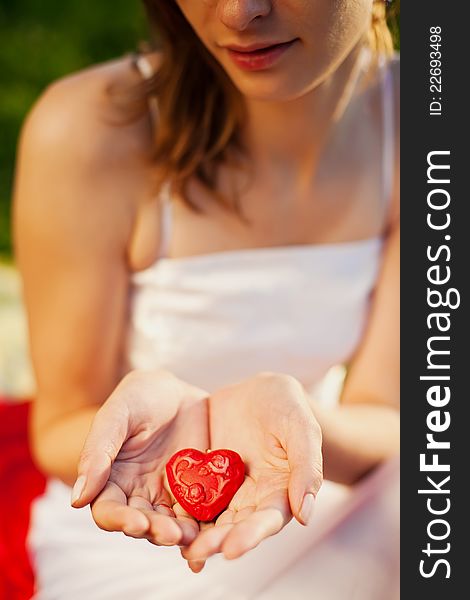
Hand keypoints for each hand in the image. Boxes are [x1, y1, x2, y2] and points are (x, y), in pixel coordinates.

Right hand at [72, 369, 208, 546]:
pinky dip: (205, 526)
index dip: (121, 520)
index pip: (109, 510)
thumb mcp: (117, 414)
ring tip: (191, 535)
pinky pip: (199, 512)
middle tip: (171, 533)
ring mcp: (168, 494)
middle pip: (142, 523)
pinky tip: (214, 534)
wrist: (177, 390)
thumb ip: (98, 452)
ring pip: (171, 524)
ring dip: (180, 534)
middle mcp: (138, 494)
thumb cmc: (140, 396)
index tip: (136, 523)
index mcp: (112, 480)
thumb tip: (78, 499)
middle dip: (155, 531)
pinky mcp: (196, 490)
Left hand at [181, 372, 322, 571]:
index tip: (232, 551)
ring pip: (210, 517)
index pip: (266, 521)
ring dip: (195, 533)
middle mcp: (252, 498)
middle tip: (197, 551)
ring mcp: (226, 489)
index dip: (251, 536)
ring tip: (176, 544)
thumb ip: (306, 467)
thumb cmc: (287, 406)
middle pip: (235, 526)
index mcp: (279, 492)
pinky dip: (178, 510)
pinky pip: (190, 494)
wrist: (257, 390)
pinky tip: (161, 520)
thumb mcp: (301, 428)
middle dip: (217, 541)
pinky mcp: (204, 476)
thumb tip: (304, 516)